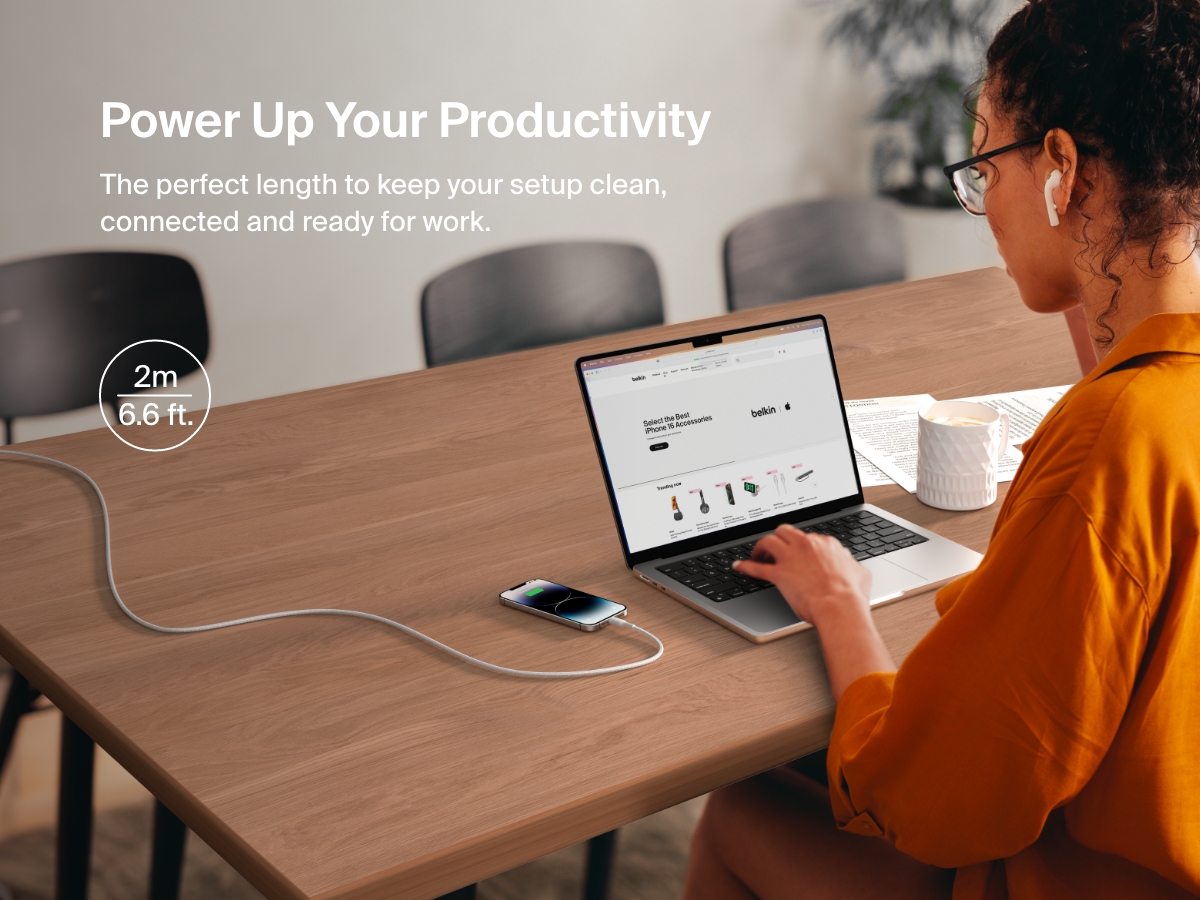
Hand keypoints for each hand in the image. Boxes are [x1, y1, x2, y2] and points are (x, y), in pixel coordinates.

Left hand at [734, 524, 893, 698]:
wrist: (840, 607)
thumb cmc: (851, 595)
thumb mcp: (860, 573)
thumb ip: (852, 564)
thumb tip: (853, 564)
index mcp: (826, 544)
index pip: (808, 538)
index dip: (801, 546)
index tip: (798, 552)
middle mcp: (806, 545)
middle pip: (785, 531)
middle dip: (779, 538)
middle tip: (776, 549)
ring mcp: (791, 558)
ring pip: (769, 540)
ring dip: (762, 547)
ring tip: (759, 555)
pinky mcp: (779, 574)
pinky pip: (756, 567)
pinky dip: (745, 566)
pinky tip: (739, 566)